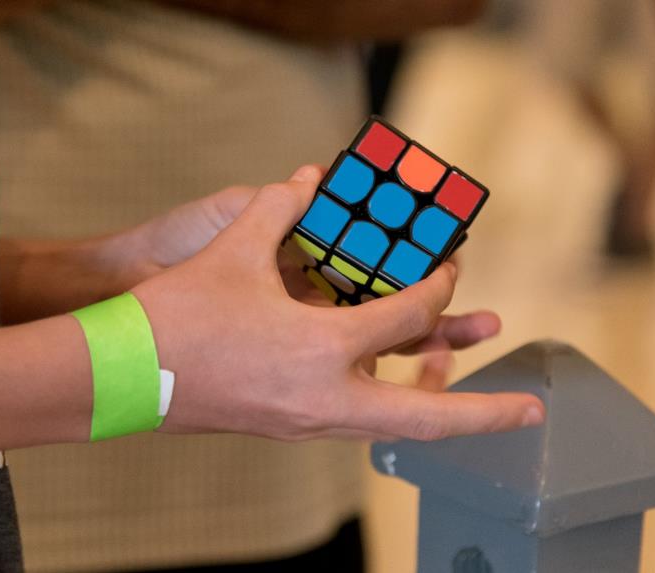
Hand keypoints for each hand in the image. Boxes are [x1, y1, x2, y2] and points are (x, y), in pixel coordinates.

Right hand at [132, 165, 543, 441]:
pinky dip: (386, 407)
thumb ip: (279, 206)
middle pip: (424, 413)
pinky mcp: (287, 426)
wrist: (122, 376)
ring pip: (391, 424)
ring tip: (475, 399)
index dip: (437, 287)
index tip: (451, 269)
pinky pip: (355, 421)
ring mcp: (306, 421)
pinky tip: (390, 387)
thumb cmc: (177, 316)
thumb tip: (309, 179)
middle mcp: (324, 396)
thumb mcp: (232, 251)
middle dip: (485, 413)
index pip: (404, 315)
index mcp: (320, 347)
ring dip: (437, 410)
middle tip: (533, 411)